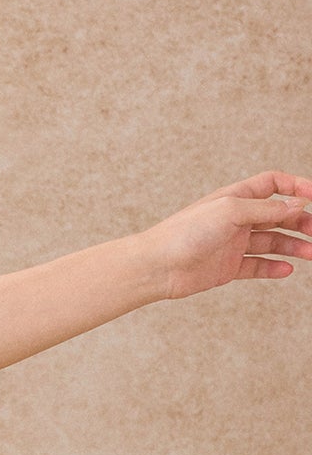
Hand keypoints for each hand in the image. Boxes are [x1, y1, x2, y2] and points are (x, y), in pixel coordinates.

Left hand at [135, 170, 311, 299]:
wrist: (157, 266)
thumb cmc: (184, 232)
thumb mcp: (230, 211)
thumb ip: (265, 208)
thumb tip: (297, 203)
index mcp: (235, 198)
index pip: (272, 184)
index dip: (295, 187)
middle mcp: (236, 219)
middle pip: (278, 215)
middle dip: (300, 221)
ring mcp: (232, 243)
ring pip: (272, 242)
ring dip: (293, 246)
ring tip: (311, 253)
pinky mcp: (228, 267)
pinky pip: (257, 266)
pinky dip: (274, 268)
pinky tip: (287, 270)